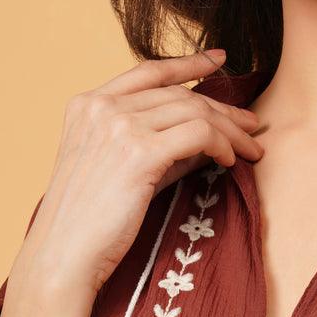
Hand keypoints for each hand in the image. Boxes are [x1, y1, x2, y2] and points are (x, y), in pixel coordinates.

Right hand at [15, 49, 263, 301]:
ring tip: (251, 148)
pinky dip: (221, 144)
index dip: (188, 63)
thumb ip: (154, 149)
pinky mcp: (138, 152)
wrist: (64, 255)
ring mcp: (118, 126)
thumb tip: (202, 140)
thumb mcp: (118, 174)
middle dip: (222, 108)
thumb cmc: (89, 227)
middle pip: (178, 93)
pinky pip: (198, 134)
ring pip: (193, 110)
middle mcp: (101, 107)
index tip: (218, 61)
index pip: (148, 71)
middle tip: (252, 124)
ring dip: (230, 130)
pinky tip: (230, 161)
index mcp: (88, 105)